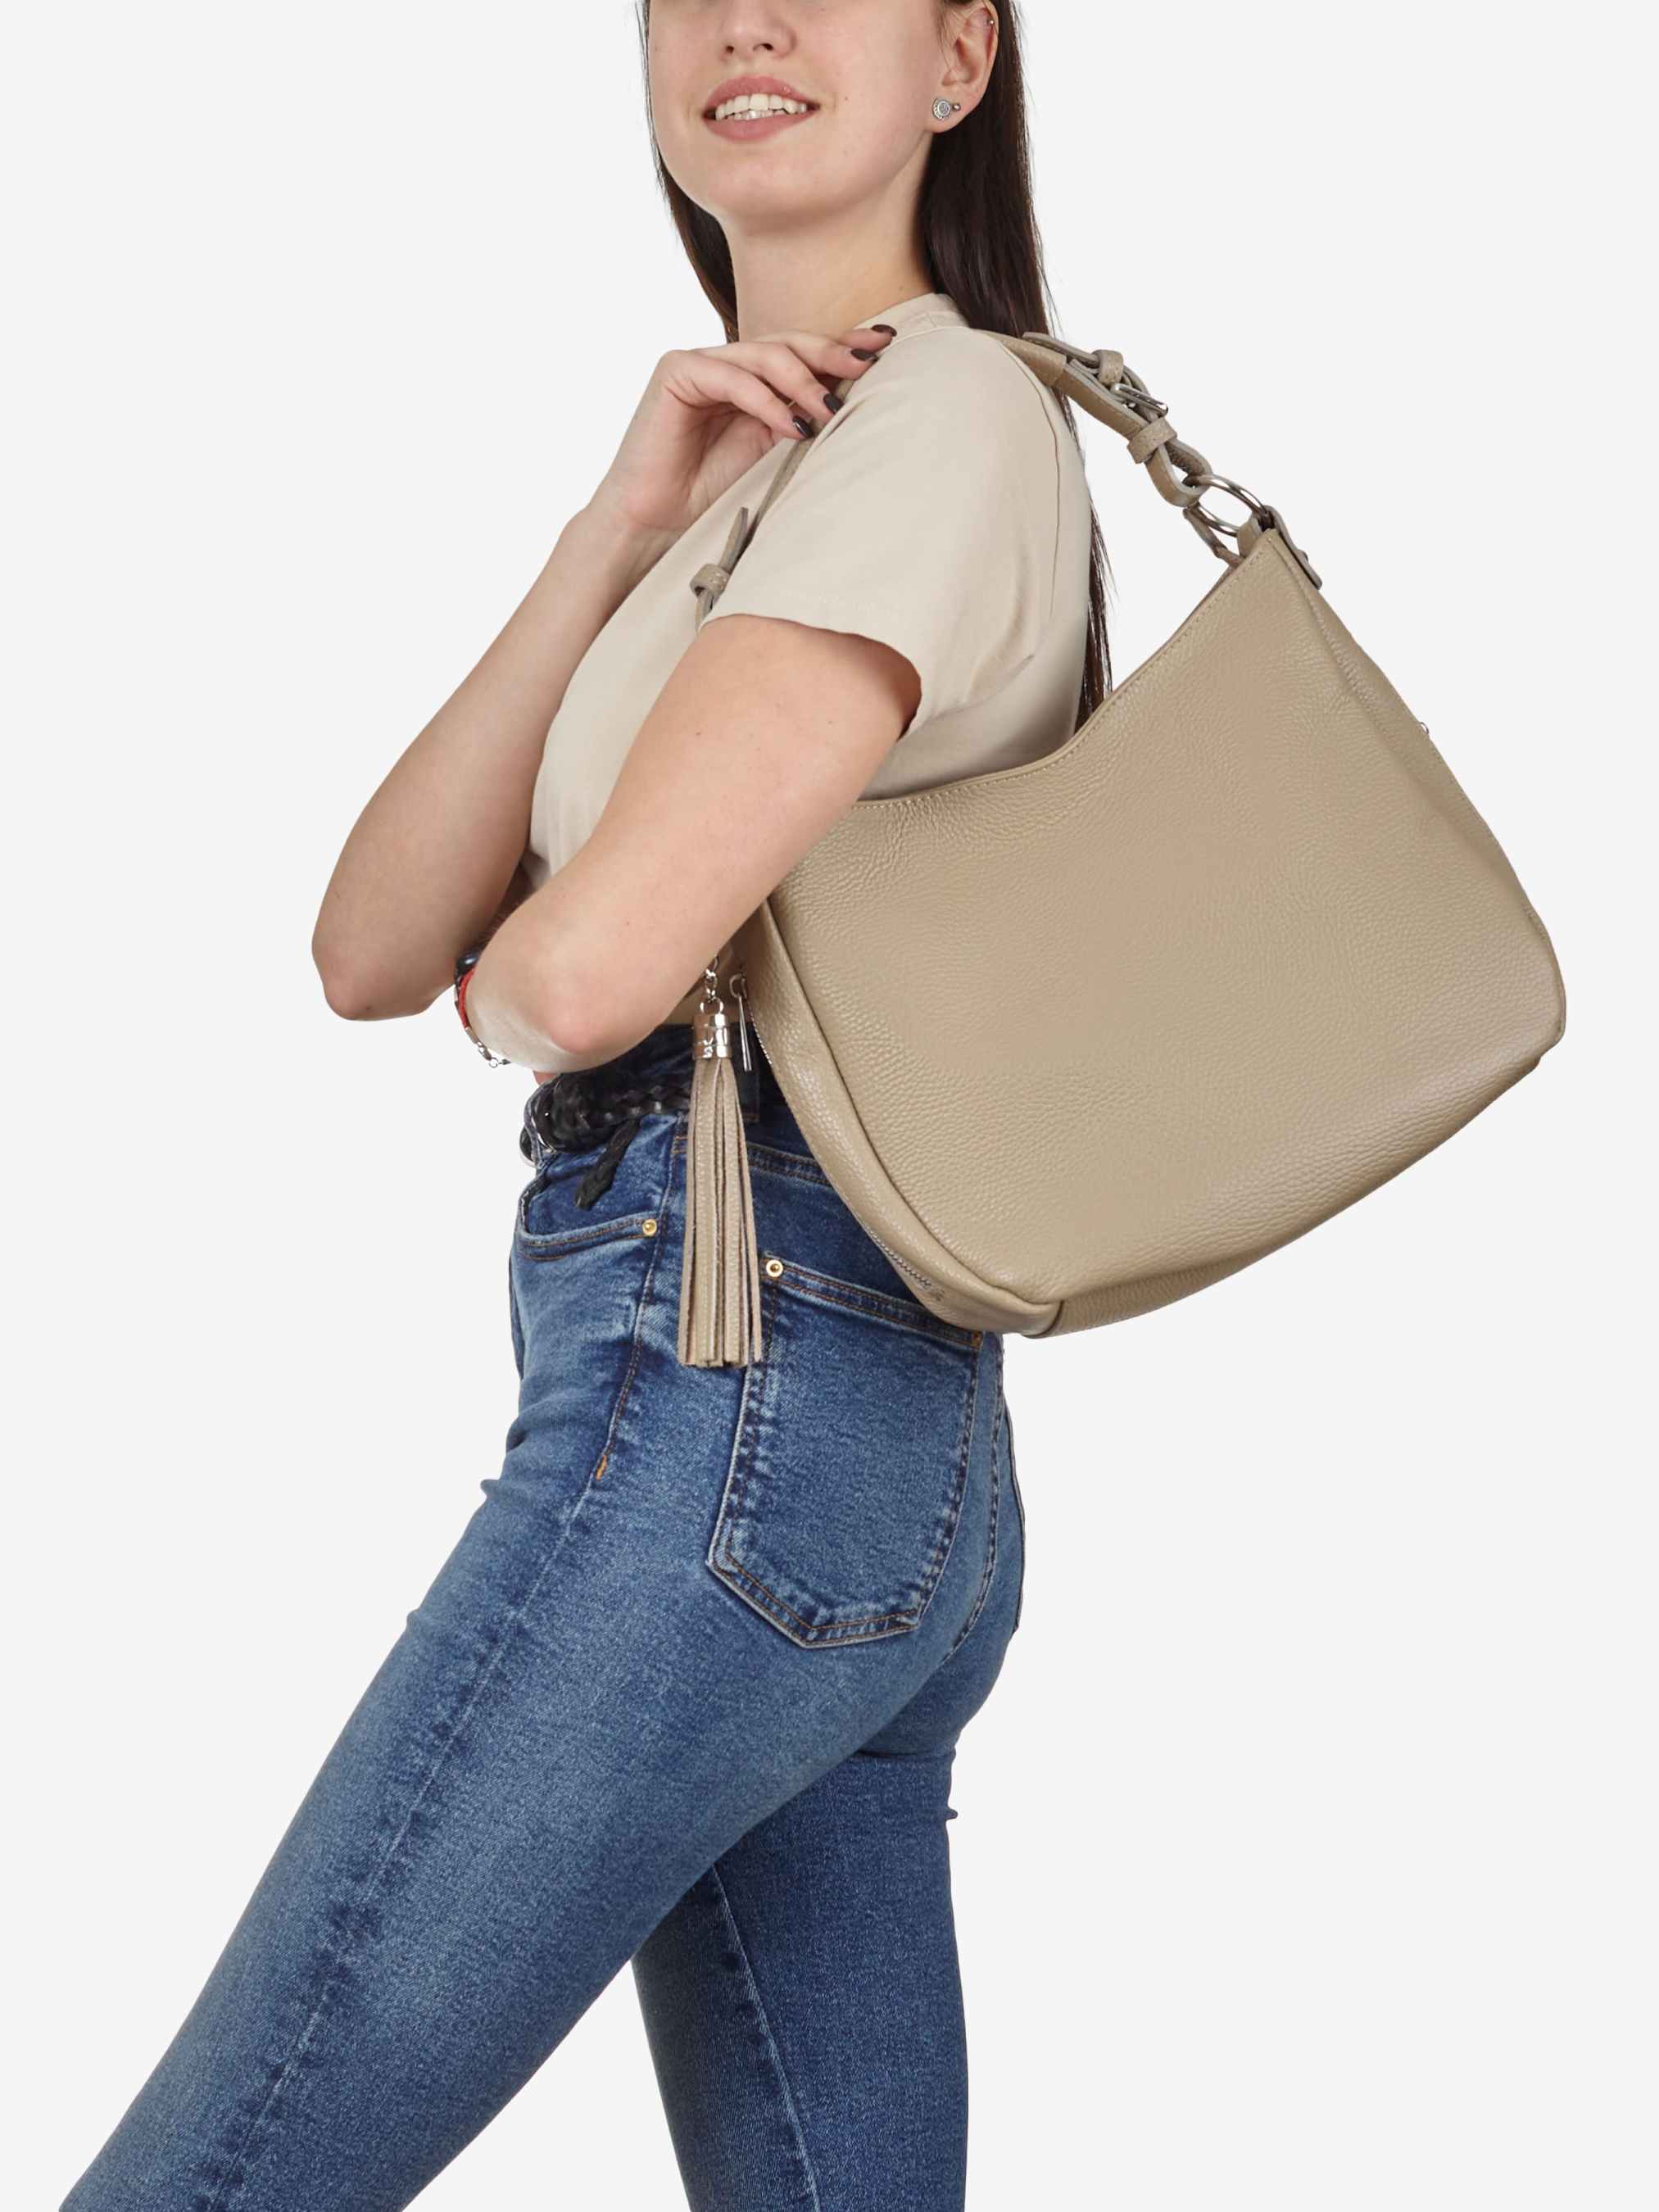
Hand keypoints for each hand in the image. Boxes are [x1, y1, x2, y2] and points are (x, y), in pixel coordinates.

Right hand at [585, 325, 894, 547]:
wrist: (655, 522)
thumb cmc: (710, 495)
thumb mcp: (771, 452)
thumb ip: (801, 419)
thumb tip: (852, 400)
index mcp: (752, 379)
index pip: (803, 351)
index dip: (843, 346)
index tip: (885, 348)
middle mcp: (728, 363)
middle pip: (789, 343)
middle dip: (831, 353)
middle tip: (867, 366)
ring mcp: (700, 362)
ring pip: (764, 356)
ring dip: (802, 381)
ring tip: (829, 409)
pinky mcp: (676, 371)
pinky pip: (733, 378)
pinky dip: (765, 400)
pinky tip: (792, 424)